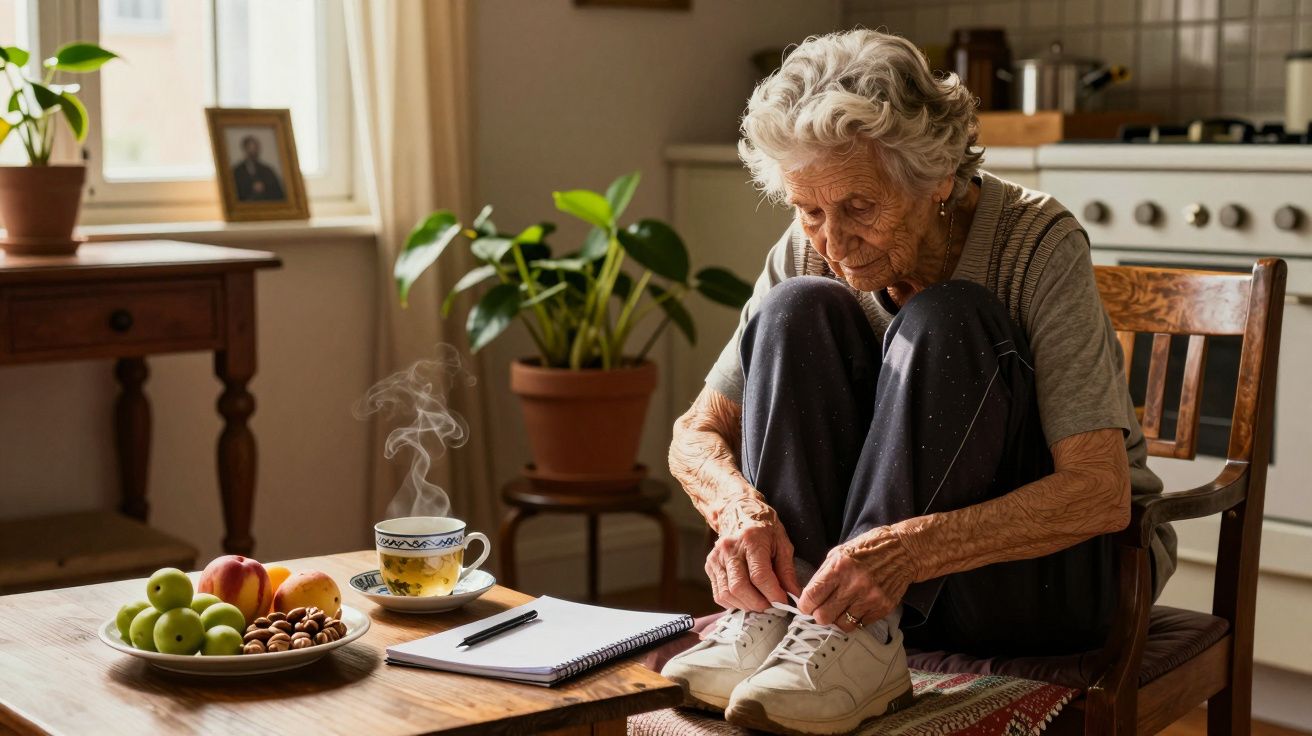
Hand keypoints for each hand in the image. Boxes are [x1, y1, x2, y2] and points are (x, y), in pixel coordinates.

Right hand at [705, 499, 799, 611]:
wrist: (738, 511)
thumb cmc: (764, 528)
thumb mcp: (782, 543)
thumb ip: (787, 571)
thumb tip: (793, 596)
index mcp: (751, 540)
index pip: (760, 576)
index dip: (773, 594)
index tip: (783, 602)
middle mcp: (730, 548)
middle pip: (740, 587)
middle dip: (759, 604)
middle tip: (772, 607)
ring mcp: (717, 558)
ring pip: (727, 594)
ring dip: (746, 606)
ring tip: (760, 603)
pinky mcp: (710, 566)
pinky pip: (719, 594)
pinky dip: (733, 603)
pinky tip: (746, 599)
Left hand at [799, 527, 916, 630]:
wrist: (904, 551)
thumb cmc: (868, 549)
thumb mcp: (839, 553)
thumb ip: (823, 575)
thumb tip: (808, 596)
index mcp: (839, 567)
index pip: (811, 597)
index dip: (805, 605)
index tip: (807, 605)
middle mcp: (854, 584)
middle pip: (824, 617)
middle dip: (819, 614)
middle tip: (823, 608)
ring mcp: (870, 598)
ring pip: (842, 625)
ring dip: (838, 618)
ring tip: (841, 608)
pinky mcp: (883, 608)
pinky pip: (860, 624)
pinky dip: (856, 618)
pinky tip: (858, 606)